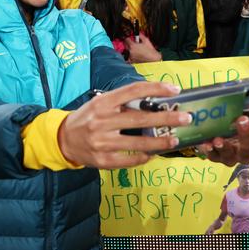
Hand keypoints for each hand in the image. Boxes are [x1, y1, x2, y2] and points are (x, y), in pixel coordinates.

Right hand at [57, 81, 191, 168]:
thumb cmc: (87, 118)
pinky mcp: (102, 160)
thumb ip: (122, 103)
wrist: (63, 139)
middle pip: (140, 118)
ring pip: (137, 142)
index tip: (174, 89)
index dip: (155, 88)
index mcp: (103, 103)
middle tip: (185, 117)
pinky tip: (153, 154)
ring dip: (159, 141)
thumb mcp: (100, 104)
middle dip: (166, 118)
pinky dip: (143, 157)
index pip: (133, 91)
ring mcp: (102, 142)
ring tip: (175, 140)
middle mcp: (102, 121)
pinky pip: (128, 160)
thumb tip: (153, 101)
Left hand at [123, 35, 161, 62]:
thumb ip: (140, 35)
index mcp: (132, 46)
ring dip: (129, 49)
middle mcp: (130, 51)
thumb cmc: (150, 51)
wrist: (153, 59)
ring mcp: (131, 57)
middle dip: (128, 43)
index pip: (126, 39)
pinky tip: (135, 55)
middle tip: (133, 42)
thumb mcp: (146, 40)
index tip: (130, 37)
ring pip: (127, 51)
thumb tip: (138, 33)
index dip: (128, 37)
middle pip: (126, 45)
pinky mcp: (132, 61)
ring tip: (135, 49)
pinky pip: (128, 58)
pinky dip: (130, 56)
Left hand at [194, 107, 248, 166]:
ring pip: (232, 156)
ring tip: (219, 139)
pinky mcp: (217, 157)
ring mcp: (233, 156)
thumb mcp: (245, 112)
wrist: (216, 130)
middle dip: (246, 134)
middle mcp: (248, 150)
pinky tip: (208, 143)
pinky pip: (214, 156)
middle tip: (242, 120)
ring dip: (225, 147)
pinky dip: (210, 150)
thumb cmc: (235, 121)